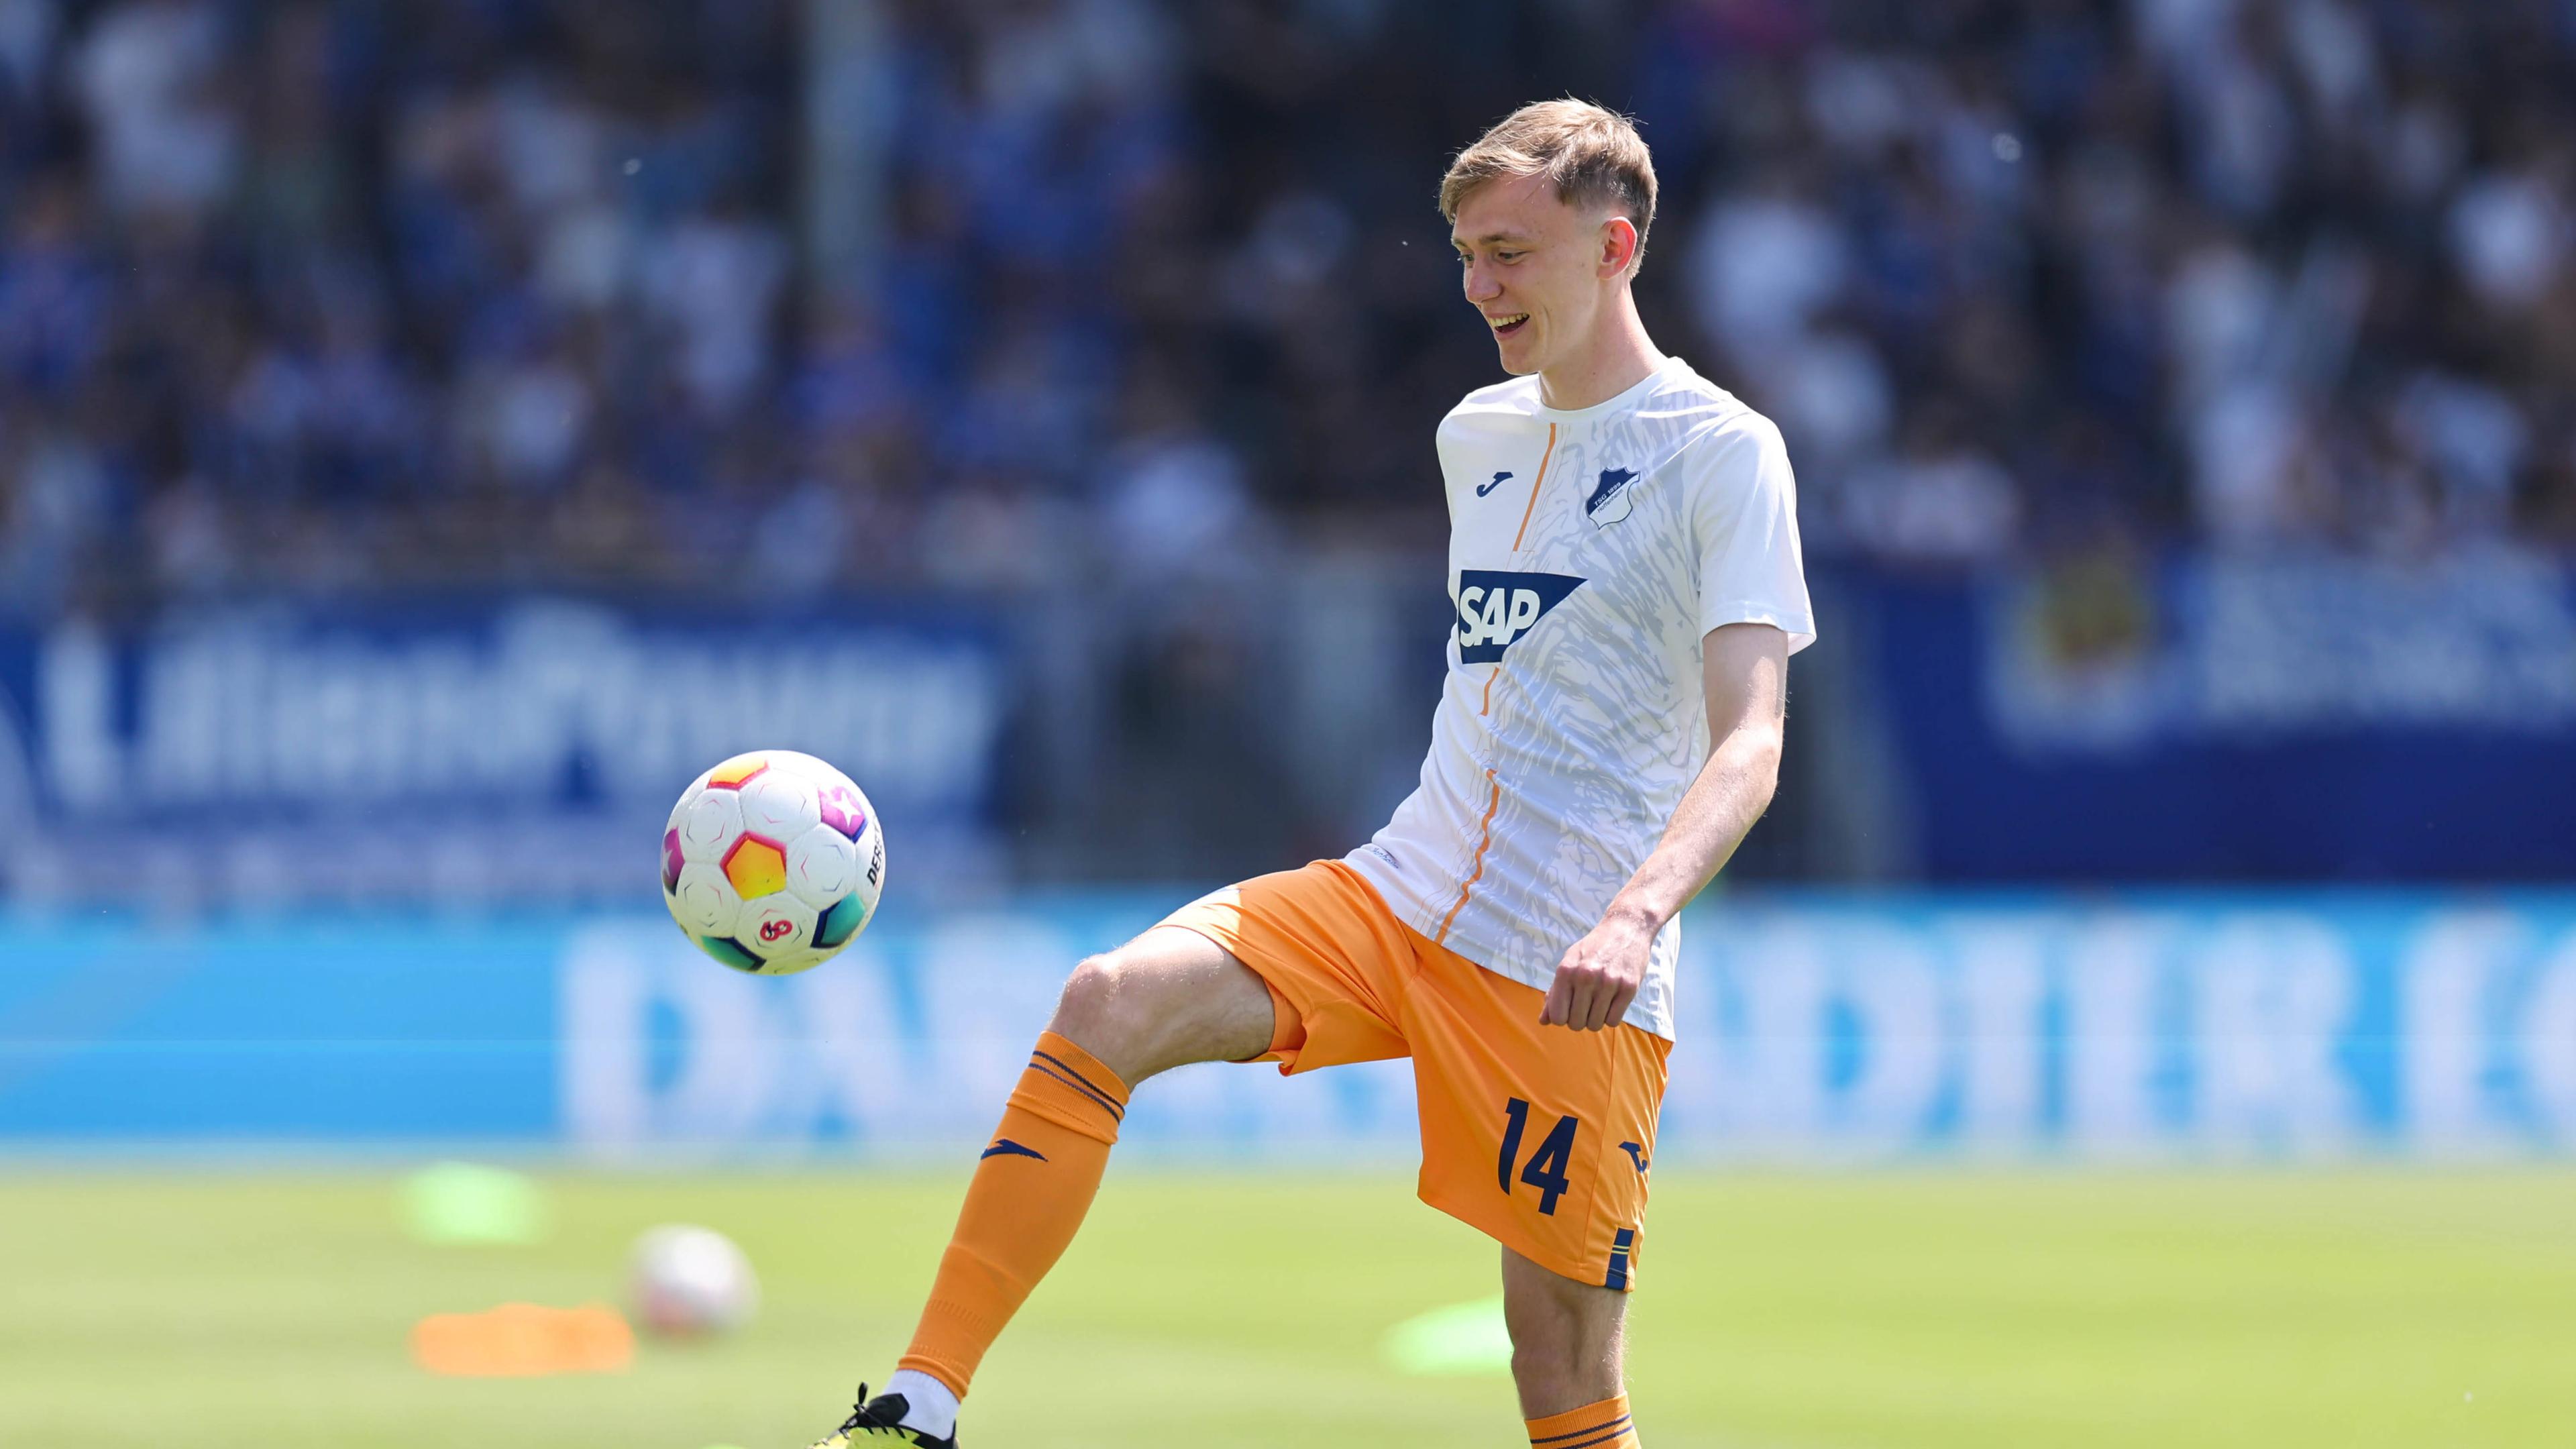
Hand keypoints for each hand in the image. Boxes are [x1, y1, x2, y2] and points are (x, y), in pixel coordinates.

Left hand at [1541, 907, 1654, 1030]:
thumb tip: (1543, 1021)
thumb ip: (1555, 992)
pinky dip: (1611, 1017)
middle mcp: (1585, 976)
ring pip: (1595, 1025)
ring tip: (1599, 1004)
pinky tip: (1611, 1003)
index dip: (1562, 1018)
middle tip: (1586, 1006)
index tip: (1569, 1009)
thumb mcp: (1569, 963)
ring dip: (1596, 1019)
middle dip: (1579, 1020)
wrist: (1626, 928)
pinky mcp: (1629, 988)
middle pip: (1576, 1023)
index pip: (1557, 1016)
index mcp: (1565, 971)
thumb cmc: (1593, 949)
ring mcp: (1608, 982)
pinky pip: (1614, 1020)